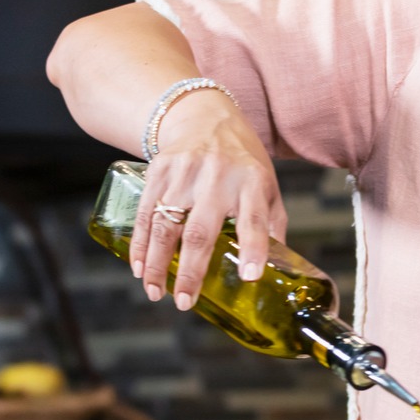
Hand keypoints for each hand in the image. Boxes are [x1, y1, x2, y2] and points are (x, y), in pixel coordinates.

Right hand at [131, 91, 285, 309]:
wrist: (204, 117)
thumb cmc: (243, 162)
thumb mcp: (267, 186)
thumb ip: (271, 226)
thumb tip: (278, 272)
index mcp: (253, 182)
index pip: (254, 220)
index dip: (253, 249)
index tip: (249, 277)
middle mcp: (218, 177)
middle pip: (201, 230)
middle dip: (191, 271)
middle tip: (185, 303)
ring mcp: (185, 173)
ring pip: (166, 225)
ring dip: (158, 264)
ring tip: (156, 293)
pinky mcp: (159, 171)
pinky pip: (145, 214)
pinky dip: (140, 245)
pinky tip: (140, 269)